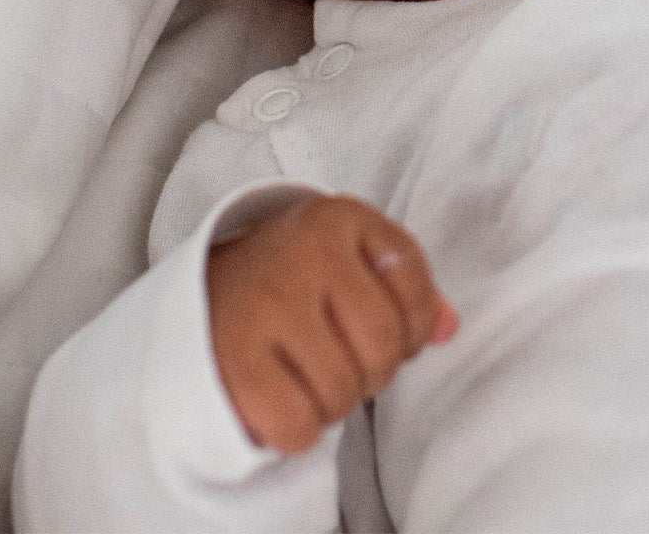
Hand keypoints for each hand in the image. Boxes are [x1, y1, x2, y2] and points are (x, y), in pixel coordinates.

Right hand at [206, 194, 456, 453]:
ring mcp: (268, 305)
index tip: (390, 333)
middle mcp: (305, 252)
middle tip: (348, 364)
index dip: (414, 323)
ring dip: (337, 402)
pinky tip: (288, 405)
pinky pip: (298, 422)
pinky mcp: (235, 361)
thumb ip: (406, 286)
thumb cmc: (292, 277)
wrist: (199, 294)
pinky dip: (302, 431)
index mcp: (340, 217)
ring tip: (315, 380)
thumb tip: (449, 327)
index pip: (412, 282)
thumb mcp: (350, 257)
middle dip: (375, 370)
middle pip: (382, 343)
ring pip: (343, 389)